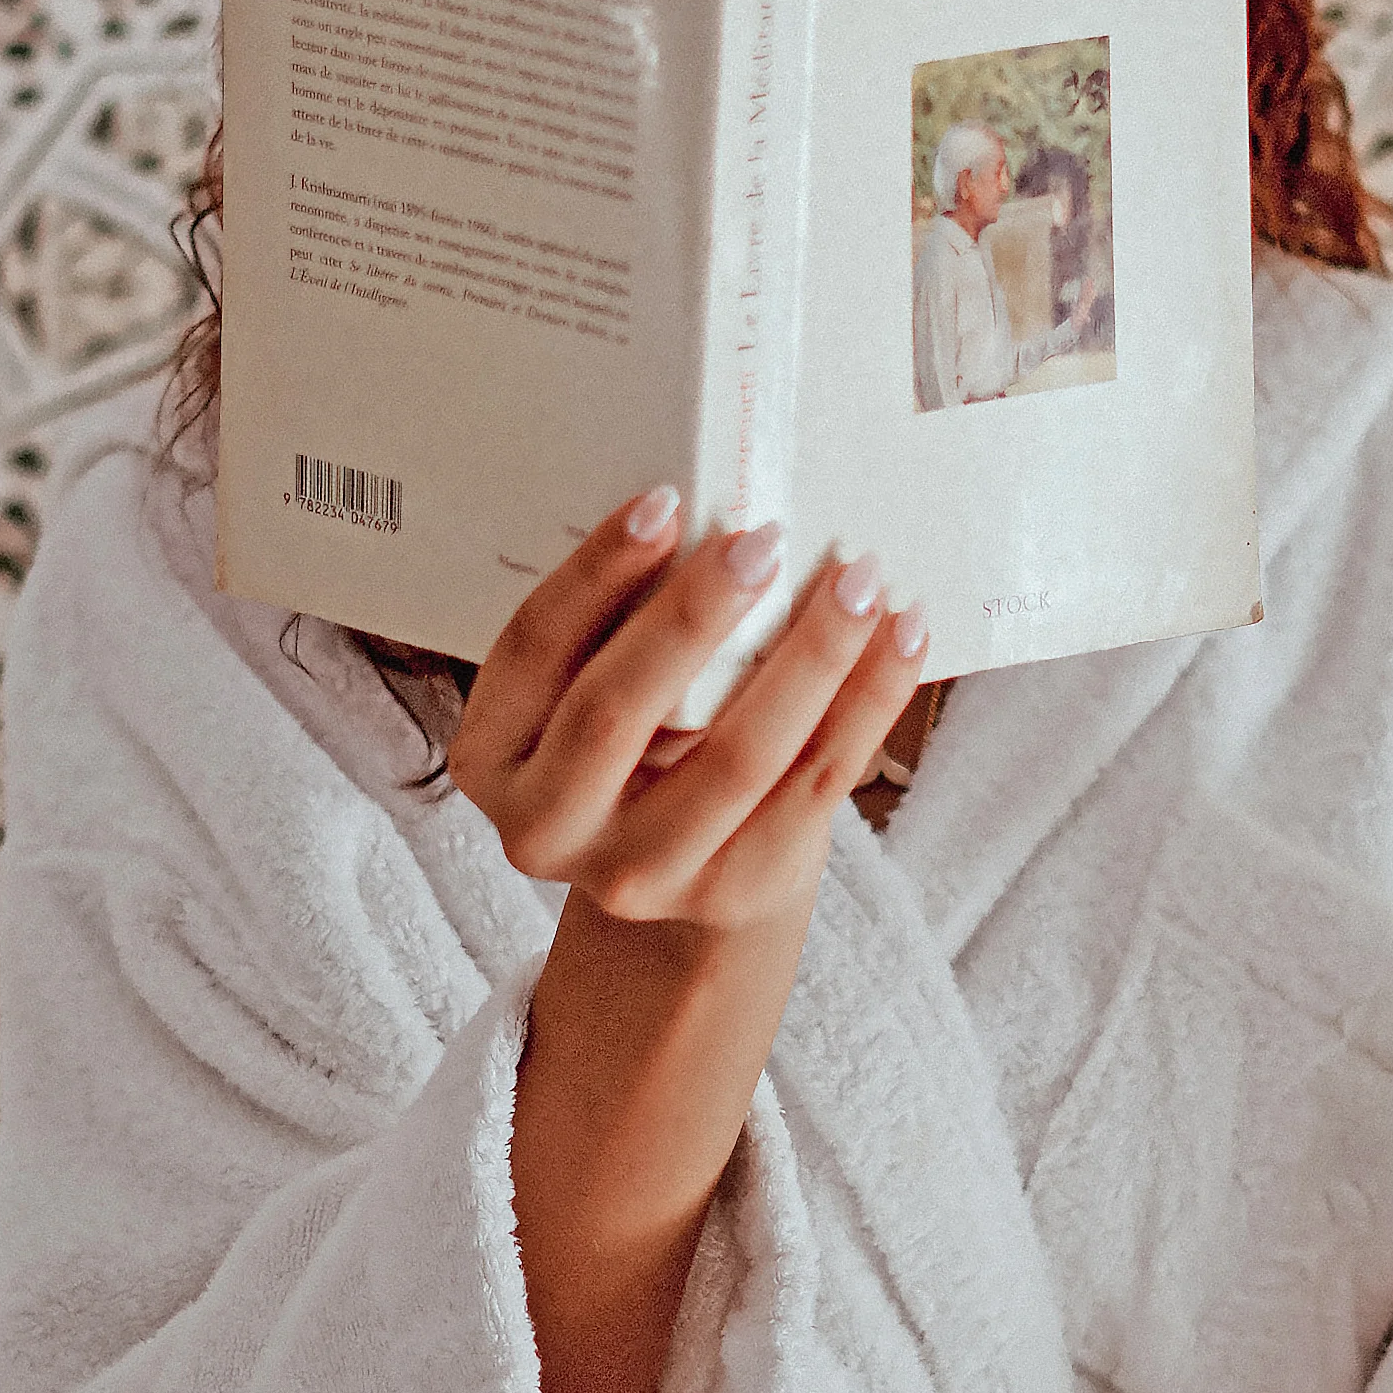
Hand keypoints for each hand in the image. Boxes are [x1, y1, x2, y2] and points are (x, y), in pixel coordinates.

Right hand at [454, 489, 926, 939]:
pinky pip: (815, 785)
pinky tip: (900, 638)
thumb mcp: (596, 686)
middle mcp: (545, 827)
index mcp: (492, 755)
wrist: (685, 873)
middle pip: (618, 711)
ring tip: (858, 580)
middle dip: (694, 616)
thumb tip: (707, 511)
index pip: (535, 648)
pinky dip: (867, 703)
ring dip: (810, 655)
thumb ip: (622, 624)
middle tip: (763, 540)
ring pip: (737, 756)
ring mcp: (636, 874)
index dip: (595, 572)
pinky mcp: (730, 890)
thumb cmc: (640, 741)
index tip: (665, 501)